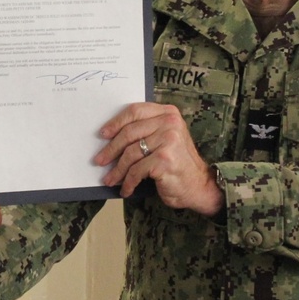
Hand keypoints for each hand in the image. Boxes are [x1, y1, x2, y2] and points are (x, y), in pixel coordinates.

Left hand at [94, 102, 223, 215]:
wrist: (198, 186)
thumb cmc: (177, 163)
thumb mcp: (165, 139)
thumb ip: (146, 130)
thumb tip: (110, 136)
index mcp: (169, 113)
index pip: (135, 111)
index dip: (116, 122)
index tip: (103, 134)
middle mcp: (170, 123)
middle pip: (129, 133)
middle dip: (111, 149)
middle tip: (99, 160)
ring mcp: (168, 140)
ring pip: (130, 153)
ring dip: (117, 170)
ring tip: (109, 179)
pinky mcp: (164, 159)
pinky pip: (136, 170)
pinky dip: (128, 182)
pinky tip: (125, 189)